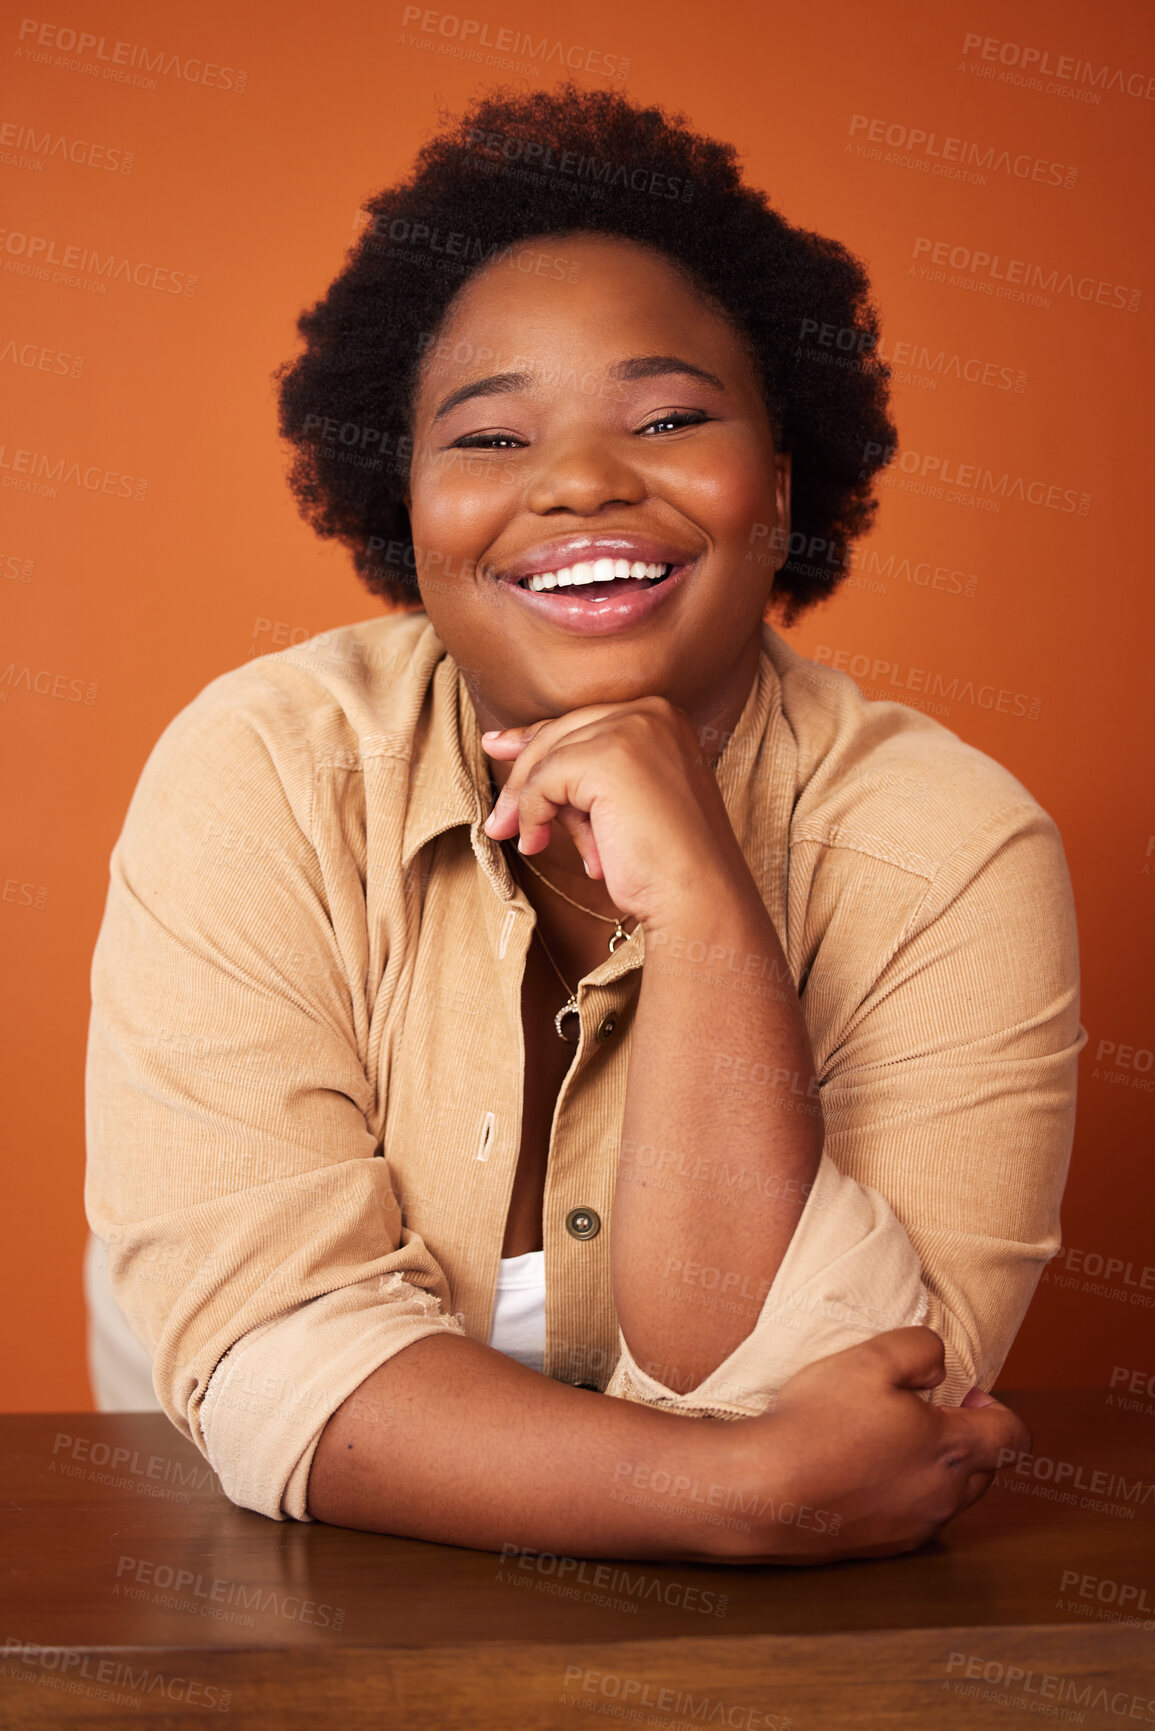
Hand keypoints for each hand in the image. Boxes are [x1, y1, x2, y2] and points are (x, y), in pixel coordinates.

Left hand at [480, 697, 753, 927]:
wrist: (697, 896)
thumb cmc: (662, 859)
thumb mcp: (621, 799)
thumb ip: (580, 770)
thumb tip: (503, 743)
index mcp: (663, 716)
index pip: (584, 720)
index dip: (538, 740)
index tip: (500, 748)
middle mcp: (651, 712)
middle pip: (561, 732)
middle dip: (525, 778)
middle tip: (499, 819)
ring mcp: (633, 730)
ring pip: (548, 756)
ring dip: (529, 804)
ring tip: (527, 842)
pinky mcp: (609, 758)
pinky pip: (545, 781)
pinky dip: (534, 816)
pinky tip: (539, 845)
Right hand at [721, 1327, 1029, 1563]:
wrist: (764, 1491)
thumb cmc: (817, 1424)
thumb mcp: (870, 1358)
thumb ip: (920, 1349)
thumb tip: (939, 1366)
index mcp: (952, 1452)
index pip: (1015, 1438)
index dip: (1000, 1411)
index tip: (966, 1396)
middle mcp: (943, 1498)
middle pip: (985, 1469)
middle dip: (966, 1438)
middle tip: (921, 1411)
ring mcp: (913, 1529)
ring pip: (948, 1496)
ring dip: (933, 1468)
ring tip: (884, 1439)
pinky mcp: (882, 1549)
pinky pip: (912, 1517)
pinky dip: (901, 1493)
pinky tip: (859, 1471)